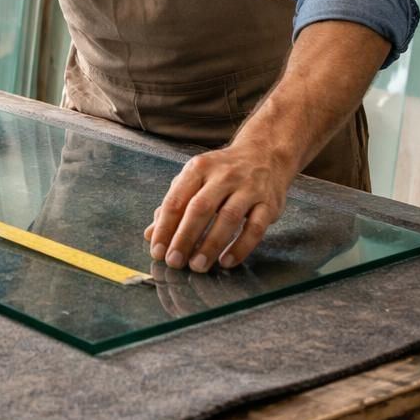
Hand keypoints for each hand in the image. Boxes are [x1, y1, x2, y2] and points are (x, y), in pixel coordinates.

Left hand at [142, 137, 297, 272]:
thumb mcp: (195, 179)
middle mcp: (223, 175)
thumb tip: (150, 234)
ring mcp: (248, 188)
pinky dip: (240, 247)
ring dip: (211, 245)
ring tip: (197, 266)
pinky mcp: (269, 203)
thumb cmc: (222, 171)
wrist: (265, 153)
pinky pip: (254, 228)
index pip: (176, 199)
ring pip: (228, 218)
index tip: (157, 251)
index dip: (165, 228)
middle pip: (200, 209)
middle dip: (185, 238)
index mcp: (199, 168)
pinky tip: (226, 262)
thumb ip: (174, 205)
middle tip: (174, 262)